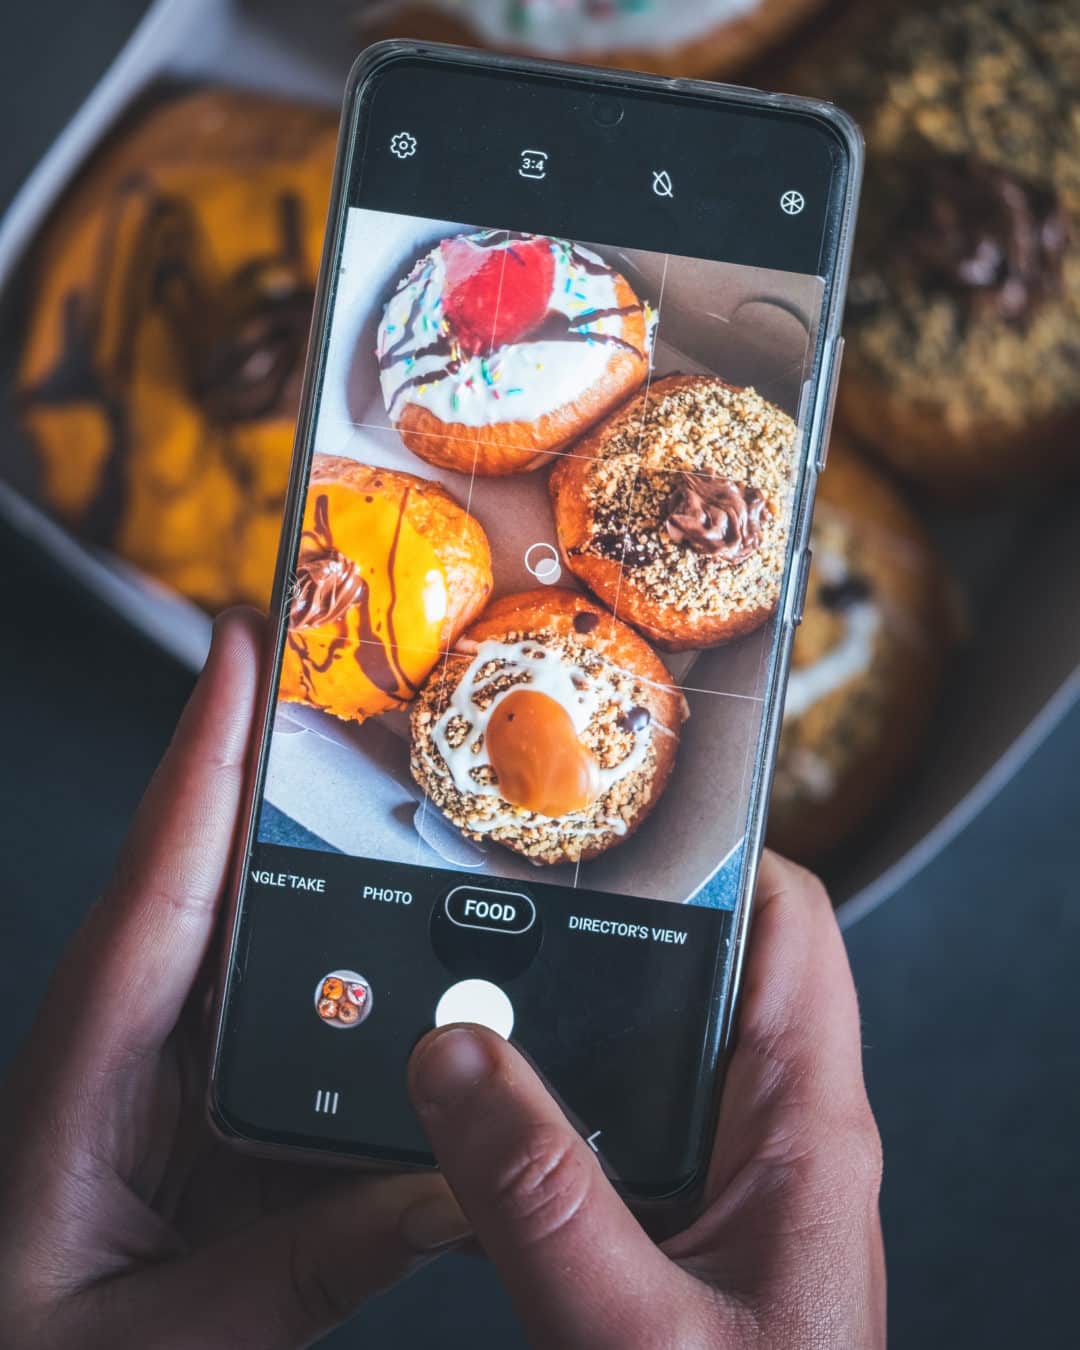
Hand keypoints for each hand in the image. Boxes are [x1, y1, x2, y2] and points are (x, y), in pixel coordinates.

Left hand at [0, 610, 466, 1349]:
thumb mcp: (158, 1342)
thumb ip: (304, 1273)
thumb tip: (451, 1187)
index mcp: (84, 1072)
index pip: (157, 884)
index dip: (204, 757)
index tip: (243, 646)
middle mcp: (131, 1038)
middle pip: (204, 864)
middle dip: (259, 753)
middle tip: (329, 660)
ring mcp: (173, 1059)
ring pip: (250, 923)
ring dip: (308, 839)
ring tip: (384, 763)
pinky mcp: (209, 1092)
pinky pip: (288, 998)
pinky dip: (339, 944)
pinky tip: (401, 933)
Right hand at [408, 852, 884, 1348]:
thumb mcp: (634, 1330)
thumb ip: (541, 1199)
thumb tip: (454, 1056)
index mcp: (806, 1127)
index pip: (790, 921)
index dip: (716, 845)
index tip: (616, 816)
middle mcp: (779, 1132)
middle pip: (709, 964)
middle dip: (615, 916)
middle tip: (517, 881)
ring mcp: (733, 1173)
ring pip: (654, 1040)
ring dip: (572, 1009)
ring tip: (479, 976)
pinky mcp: (688, 1218)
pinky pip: (620, 1114)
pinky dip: (552, 1091)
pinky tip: (486, 1104)